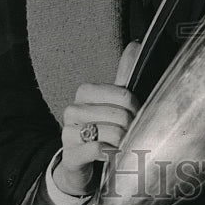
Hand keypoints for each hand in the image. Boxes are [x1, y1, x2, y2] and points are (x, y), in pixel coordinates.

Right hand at [52, 41, 140, 196]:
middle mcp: (72, 110)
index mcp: (84, 92)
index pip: (123, 94)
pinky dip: (112, 154)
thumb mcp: (113, 100)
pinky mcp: (70, 155)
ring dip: (123, 142)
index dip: (136, 107)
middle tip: (130, 133)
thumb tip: (136, 42)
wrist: (80, 162)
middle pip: (119, 115)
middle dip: (131, 127)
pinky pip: (98, 150)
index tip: (135, 115)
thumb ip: (124, 73)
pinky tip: (112, 155)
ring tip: (122, 145)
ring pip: (110, 133)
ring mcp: (68, 133)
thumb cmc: (101, 127)